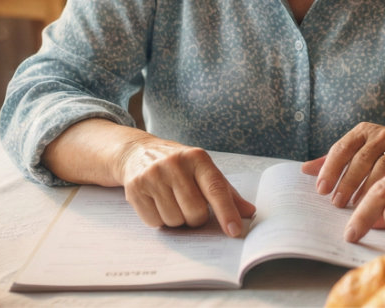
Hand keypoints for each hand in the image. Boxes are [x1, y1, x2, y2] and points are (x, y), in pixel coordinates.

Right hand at [118, 135, 255, 237]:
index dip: (226, 212)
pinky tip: (157, 203)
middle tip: (190, 207)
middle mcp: (174, 164)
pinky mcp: (135, 188)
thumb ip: (226, 192)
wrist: (138, 152)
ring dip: (177, 220)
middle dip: (196, 218)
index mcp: (197, 158)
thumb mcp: (203, 170)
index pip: (215, 189)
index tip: (234, 231)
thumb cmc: (179, 166)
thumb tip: (249, 212)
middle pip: (195, 212)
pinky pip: (154, 222)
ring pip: (175, 220)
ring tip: (172, 201)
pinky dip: (159, 220)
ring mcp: (152, 175)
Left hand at [301, 122, 384, 207]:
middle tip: (337, 203)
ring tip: (354, 207)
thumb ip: (334, 159)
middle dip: (347, 183)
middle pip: (360, 159)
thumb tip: (304, 170)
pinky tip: (378, 208)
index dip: (330, 169)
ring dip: (365, 190)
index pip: (341, 148)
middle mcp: (382, 135)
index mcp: (364, 132)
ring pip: (380, 169)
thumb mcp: (360, 150)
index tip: (322, 190)